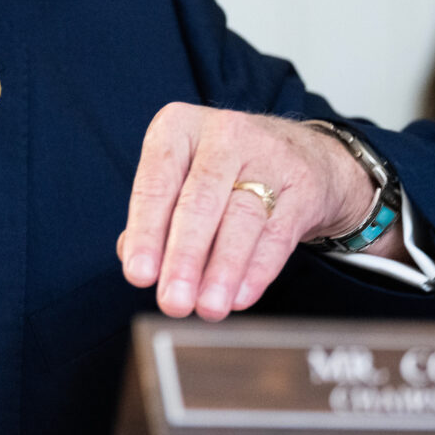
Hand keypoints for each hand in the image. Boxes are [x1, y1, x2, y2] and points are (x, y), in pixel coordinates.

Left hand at [116, 102, 388, 320]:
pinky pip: (277, 235)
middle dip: (184, 257)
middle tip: (173, 301)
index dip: (145, 232)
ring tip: (207, 307)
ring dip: (221, 270)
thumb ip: (154, 215)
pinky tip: (239, 297)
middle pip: (199, 201)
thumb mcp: (181, 175)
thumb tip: (131, 256)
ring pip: (241, 219)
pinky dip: (256, 270)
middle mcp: (223, 134)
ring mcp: (268, 156)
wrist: (304, 154)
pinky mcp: (303, 186)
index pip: (156, 182)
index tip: (139, 275)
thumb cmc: (223, 171)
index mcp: (178, 126)